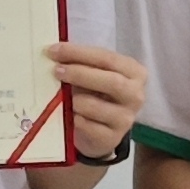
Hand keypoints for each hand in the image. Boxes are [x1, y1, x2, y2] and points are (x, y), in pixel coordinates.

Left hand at [52, 41, 146, 159]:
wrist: (98, 132)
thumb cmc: (95, 94)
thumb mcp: (93, 74)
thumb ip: (81, 62)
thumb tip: (54, 52)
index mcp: (134, 72)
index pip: (108, 58)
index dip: (79, 53)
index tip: (54, 50)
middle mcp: (135, 95)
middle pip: (111, 81)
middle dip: (80, 74)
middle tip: (56, 71)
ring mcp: (125, 119)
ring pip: (94, 105)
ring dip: (73, 99)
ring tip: (62, 97)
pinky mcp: (111, 138)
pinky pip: (86, 126)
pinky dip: (73, 118)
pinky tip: (69, 115)